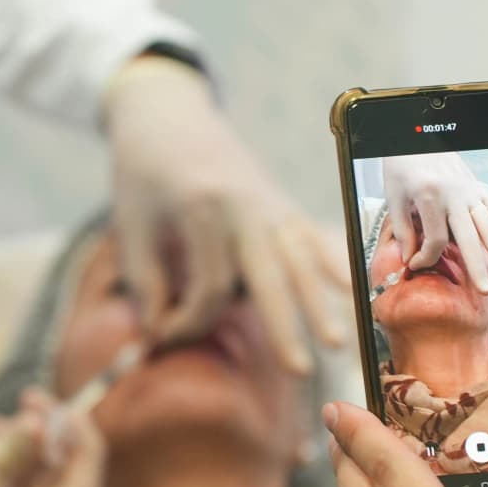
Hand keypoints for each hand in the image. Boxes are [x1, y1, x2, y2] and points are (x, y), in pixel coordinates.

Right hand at [0, 392, 105, 486]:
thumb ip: (11, 451)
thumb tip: (44, 422)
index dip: (82, 446)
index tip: (68, 408)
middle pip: (63, 484)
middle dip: (57, 438)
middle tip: (36, 398)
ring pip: (38, 481)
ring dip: (33, 443)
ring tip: (17, 406)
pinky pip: (13, 486)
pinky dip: (11, 457)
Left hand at [105, 58, 347, 373]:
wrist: (164, 115)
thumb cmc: (140, 175)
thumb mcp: (131, 229)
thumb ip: (146, 287)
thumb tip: (162, 340)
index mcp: (202, 210)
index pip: (210, 287)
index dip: (188, 322)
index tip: (162, 335)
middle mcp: (244, 206)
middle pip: (272, 276)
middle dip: (286, 327)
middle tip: (299, 371)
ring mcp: (269, 202)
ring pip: (302, 260)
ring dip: (320, 303)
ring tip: (338, 345)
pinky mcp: (281, 202)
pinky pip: (315, 237)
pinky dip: (337, 265)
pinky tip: (356, 293)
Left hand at [381, 153, 487, 293]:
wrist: (415, 138)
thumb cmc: (401, 167)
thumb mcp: (393, 197)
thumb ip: (403, 229)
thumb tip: (410, 259)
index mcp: (430, 198)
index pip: (435, 240)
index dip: (426, 258)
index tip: (417, 265)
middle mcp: (454, 195)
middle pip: (469, 237)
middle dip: (477, 267)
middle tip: (484, 291)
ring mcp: (469, 189)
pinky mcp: (476, 184)